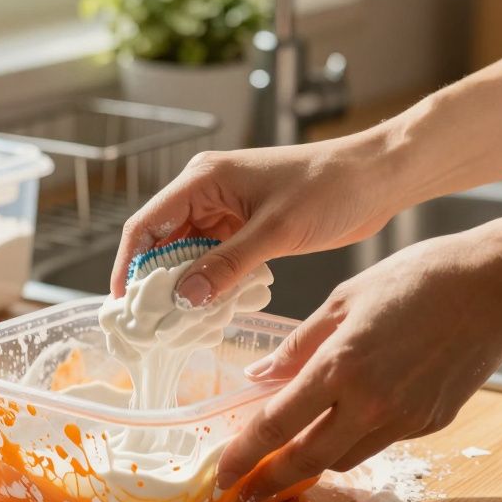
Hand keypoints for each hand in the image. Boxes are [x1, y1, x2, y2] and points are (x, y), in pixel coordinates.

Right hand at [109, 131, 410, 303]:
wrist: (377, 178)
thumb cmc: (329, 188)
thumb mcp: (275, 231)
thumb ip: (227, 265)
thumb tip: (182, 298)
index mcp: (202, 179)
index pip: (146, 224)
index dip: (129, 264)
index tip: (123, 303)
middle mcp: (207, 192)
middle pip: (162, 241)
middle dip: (155, 281)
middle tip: (151, 324)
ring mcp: (227, 210)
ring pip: (189, 254)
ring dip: (185, 285)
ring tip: (177, 324)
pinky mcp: (247, 227)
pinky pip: (216, 258)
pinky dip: (212, 283)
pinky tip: (212, 310)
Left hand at [216, 229, 501, 497]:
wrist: (495, 286)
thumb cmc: (417, 278)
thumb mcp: (344, 298)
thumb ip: (297, 344)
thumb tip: (257, 376)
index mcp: (340, 366)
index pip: (275, 425)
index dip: (242, 456)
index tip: (221, 475)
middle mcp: (370, 402)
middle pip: (307, 461)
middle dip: (269, 481)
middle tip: (243, 490)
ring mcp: (405, 418)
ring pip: (345, 459)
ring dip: (313, 461)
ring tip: (291, 453)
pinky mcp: (432, 423)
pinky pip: (381, 442)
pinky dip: (356, 438)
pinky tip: (348, 419)